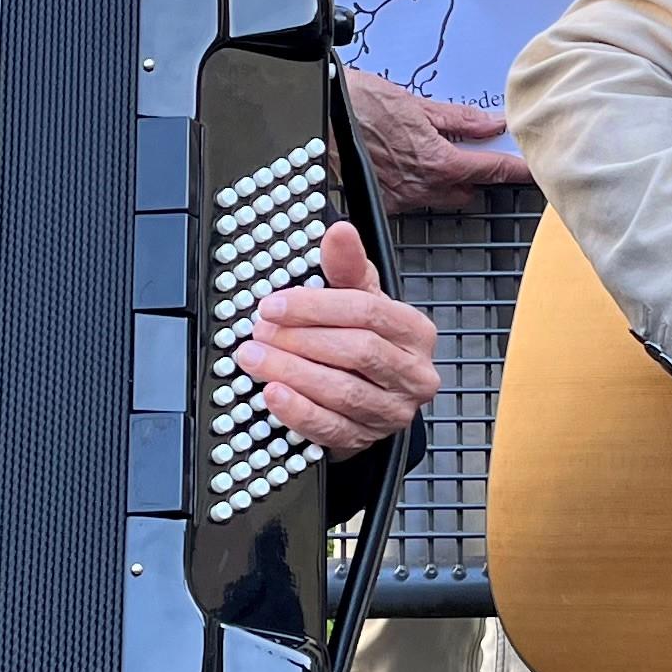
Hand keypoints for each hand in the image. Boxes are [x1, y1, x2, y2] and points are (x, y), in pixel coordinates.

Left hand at [242, 228, 437, 453]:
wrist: (372, 392)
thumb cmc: (365, 339)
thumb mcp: (361, 297)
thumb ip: (348, 266)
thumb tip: (339, 231)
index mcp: (415, 332)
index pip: (369, 312)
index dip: (316, 307)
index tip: (274, 305)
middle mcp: (413, 374)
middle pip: (357, 352)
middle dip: (301, 340)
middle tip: (260, 332)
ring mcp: (393, 412)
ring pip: (343, 392)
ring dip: (292, 373)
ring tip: (255, 358)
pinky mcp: (367, 440)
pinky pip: (331, 428)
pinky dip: (298, 411)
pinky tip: (273, 394)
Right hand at [344, 65, 526, 212]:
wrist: (315, 122)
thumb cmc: (358, 106)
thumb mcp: (416, 105)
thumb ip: (458, 120)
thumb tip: (490, 123)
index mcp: (438, 162)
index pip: (493, 170)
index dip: (518, 170)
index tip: (535, 170)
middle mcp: (423, 188)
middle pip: (470, 189)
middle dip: (477, 173)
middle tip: (476, 150)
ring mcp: (403, 200)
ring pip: (442, 196)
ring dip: (448, 179)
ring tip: (435, 151)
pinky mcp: (384, 205)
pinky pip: (415, 198)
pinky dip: (420, 183)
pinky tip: (408, 163)